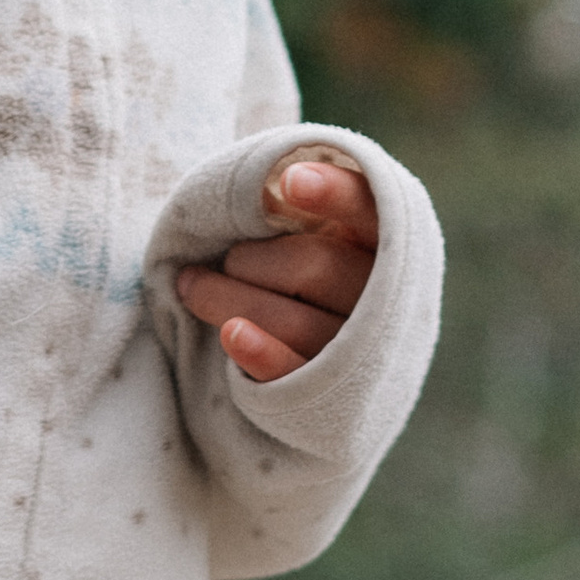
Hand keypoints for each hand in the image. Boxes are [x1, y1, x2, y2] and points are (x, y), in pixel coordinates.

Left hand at [175, 151, 376, 385]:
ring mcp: (363, 356)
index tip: (291, 181)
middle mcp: (387, 300)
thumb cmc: (310, 280)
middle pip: (315, 267)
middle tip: (223, 259)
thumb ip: (296, 215)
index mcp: (386, 245)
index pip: (369, 211)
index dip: (335, 194)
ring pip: (295, 323)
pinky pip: (294, 376)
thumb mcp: (319, 237)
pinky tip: (231, 334)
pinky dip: (261, 354)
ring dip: (229, 299)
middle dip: (251, 260)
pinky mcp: (331, 398)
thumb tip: (258, 192)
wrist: (334, 369)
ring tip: (192, 286)